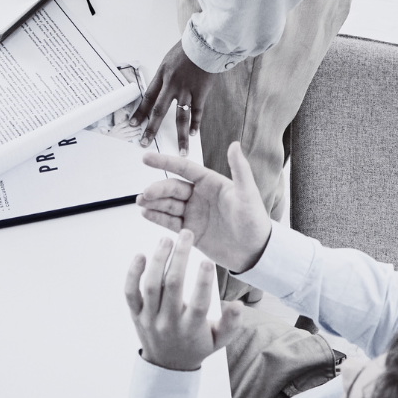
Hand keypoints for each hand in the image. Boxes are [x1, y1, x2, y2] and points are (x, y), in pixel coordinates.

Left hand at [124, 229, 244, 371]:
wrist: (168, 365)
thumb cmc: (197, 344)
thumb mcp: (219, 340)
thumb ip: (231, 323)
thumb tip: (239, 304)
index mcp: (191, 329)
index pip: (199, 304)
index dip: (203, 282)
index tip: (207, 260)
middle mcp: (169, 323)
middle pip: (172, 286)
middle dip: (180, 257)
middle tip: (186, 234)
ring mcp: (149, 318)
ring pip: (151, 285)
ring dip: (158, 259)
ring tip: (167, 240)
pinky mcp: (135, 314)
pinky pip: (130, 292)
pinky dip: (133, 274)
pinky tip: (141, 255)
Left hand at [131, 38, 213, 152]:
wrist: (205, 42)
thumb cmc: (187, 49)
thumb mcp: (169, 60)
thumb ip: (165, 77)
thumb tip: (161, 91)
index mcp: (162, 75)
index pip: (147, 97)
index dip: (140, 112)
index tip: (133, 124)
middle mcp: (172, 84)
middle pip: (158, 110)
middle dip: (151, 128)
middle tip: (144, 142)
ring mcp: (187, 89)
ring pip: (181, 117)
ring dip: (181, 135)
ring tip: (181, 151)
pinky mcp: (201, 92)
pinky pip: (198, 111)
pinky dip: (196, 124)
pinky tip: (194, 134)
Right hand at [138, 141, 273, 274]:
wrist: (256, 253)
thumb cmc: (255, 220)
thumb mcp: (247, 194)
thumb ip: (240, 170)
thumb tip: (235, 144)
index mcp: (210, 182)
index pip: (184, 168)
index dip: (164, 162)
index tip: (146, 158)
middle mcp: (199, 196)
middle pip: (173, 188)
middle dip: (158, 189)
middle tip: (146, 194)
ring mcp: (193, 213)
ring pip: (168, 204)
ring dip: (153, 202)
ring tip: (141, 203)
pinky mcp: (190, 231)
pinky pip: (170, 222)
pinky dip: (157, 218)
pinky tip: (146, 214)